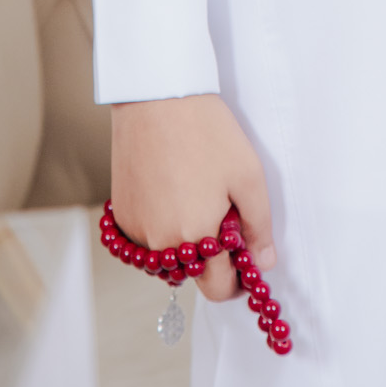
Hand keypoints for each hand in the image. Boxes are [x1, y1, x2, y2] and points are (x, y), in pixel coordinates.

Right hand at [111, 93, 275, 302]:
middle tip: (225, 219)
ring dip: (186, 241)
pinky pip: (147, 235)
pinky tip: (173, 188)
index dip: (237, 280)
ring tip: (197, 195)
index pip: (218, 290)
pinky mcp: (122, 211)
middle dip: (213, 259)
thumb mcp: (248, 176)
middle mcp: (160, 242)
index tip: (246, 261)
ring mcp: (136, 228)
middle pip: (192, 274)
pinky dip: (163, 224)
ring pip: (169, 255)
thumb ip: (259, 227)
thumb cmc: (207, 131)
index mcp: (195, 238)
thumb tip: (263, 263)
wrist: (157, 96)